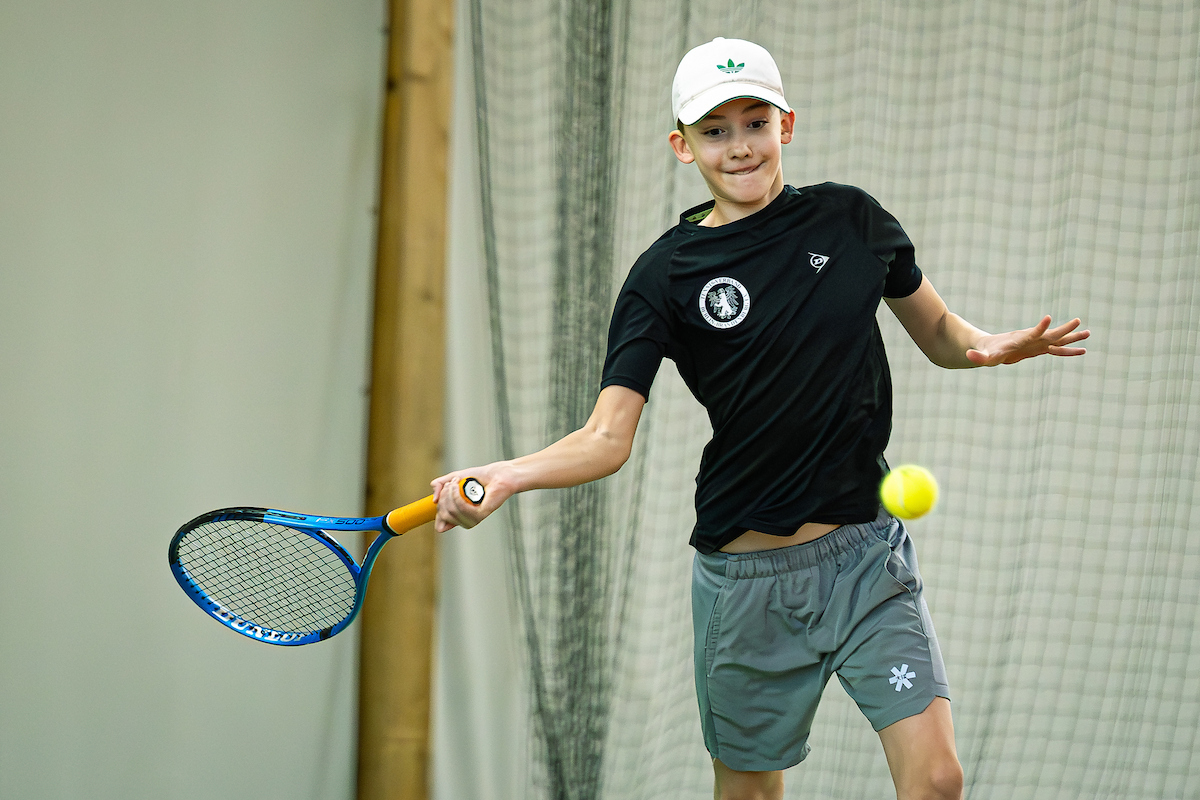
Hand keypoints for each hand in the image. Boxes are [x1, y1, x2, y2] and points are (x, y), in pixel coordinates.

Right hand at [431, 462, 511, 532]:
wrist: (496, 474)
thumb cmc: (478, 477)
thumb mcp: (453, 478)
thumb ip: (439, 486)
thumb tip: (434, 501)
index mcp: (458, 516)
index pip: (440, 526)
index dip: (438, 512)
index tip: (441, 496)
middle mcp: (465, 520)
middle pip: (443, 515)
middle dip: (443, 496)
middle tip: (452, 483)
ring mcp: (473, 519)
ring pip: (451, 512)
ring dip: (449, 495)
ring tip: (455, 482)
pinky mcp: (481, 515)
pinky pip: (462, 509)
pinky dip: (458, 496)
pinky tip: (459, 486)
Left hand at [966, 316, 1089, 365]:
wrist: (989, 347)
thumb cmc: (987, 351)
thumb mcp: (983, 356)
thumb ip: (978, 356)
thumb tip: (969, 356)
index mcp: (1021, 340)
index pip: (1032, 333)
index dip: (1040, 327)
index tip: (1048, 318)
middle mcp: (1032, 339)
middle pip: (1051, 334)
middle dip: (1064, 329)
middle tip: (1077, 321)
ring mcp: (1037, 343)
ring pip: (1058, 340)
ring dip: (1072, 337)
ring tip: (1088, 332)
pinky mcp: (1039, 349)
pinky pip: (1057, 350)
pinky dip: (1069, 350)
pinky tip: (1082, 350)